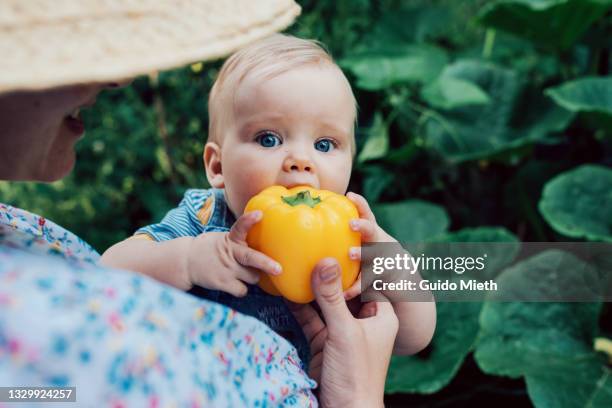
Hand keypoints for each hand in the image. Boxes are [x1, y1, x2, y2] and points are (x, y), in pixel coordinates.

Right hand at [184, 211, 281, 296]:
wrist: (186, 261)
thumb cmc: (211, 249)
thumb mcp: (224, 239)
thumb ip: (241, 242)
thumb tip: (266, 246)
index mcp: (231, 239)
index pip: (240, 227)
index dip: (249, 220)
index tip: (259, 214)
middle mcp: (230, 253)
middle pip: (251, 258)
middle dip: (266, 264)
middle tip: (279, 269)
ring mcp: (226, 269)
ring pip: (253, 277)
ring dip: (253, 276)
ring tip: (243, 272)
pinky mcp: (222, 283)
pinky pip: (242, 290)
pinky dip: (242, 289)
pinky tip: (235, 283)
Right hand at [288, 258, 397, 407]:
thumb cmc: (356, 374)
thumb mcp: (344, 331)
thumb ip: (332, 297)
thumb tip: (326, 260)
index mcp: (381, 315)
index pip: (371, 278)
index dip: (357, 260)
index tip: (341, 238)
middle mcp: (363, 320)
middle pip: (345, 289)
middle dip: (329, 271)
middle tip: (313, 246)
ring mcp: (343, 332)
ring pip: (326, 303)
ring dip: (312, 288)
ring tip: (296, 263)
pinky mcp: (324, 343)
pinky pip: (312, 319)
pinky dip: (300, 307)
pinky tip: (287, 290)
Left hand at [344, 192, 395, 299]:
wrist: (398, 277)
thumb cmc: (369, 256)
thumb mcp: (361, 243)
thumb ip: (343, 237)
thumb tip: (310, 225)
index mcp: (371, 233)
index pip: (367, 214)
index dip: (360, 204)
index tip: (350, 195)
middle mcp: (380, 242)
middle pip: (374, 231)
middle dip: (363, 226)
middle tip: (352, 224)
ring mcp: (385, 259)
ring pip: (375, 255)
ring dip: (363, 254)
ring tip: (351, 253)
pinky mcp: (385, 278)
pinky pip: (370, 282)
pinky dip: (357, 288)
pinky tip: (345, 293)